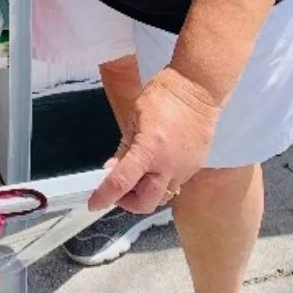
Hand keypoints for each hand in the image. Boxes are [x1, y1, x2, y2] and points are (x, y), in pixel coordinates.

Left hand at [87, 67, 222, 213]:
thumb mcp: (135, 117)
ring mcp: (185, 170)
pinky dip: (161, 181)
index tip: (94, 204)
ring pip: (162, 196)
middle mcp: (168, 167)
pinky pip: (175, 184)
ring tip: (137, 177)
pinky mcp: (195, 167)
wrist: (198, 89)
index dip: (104, 196)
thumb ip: (124, 147)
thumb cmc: (163, 96)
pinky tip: (155, 166)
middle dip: (128, 202)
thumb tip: (111, 169)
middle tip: (118, 190)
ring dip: (146, 193)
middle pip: (146, 203)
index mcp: (149, 151)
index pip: (121, 183)